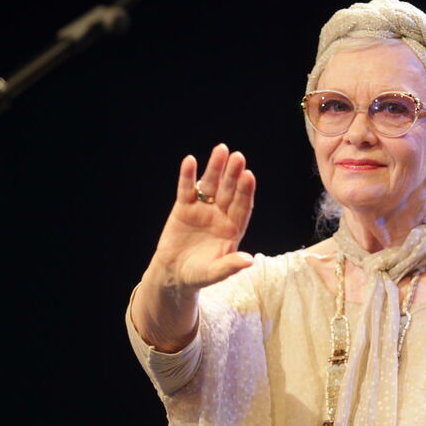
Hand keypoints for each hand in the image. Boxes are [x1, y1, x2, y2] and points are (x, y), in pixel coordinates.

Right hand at [146, 143, 256, 290]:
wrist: (175, 274)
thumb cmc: (199, 275)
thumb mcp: (215, 273)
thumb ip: (230, 265)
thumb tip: (250, 260)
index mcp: (233, 229)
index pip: (242, 207)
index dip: (245, 192)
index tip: (249, 176)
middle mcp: (221, 215)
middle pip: (229, 191)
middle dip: (233, 175)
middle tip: (238, 157)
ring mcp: (203, 209)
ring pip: (210, 185)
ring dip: (215, 168)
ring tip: (220, 150)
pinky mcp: (184, 208)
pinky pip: (186, 189)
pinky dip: (188, 176)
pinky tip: (190, 161)